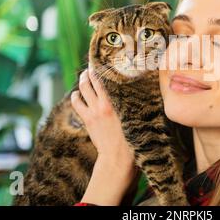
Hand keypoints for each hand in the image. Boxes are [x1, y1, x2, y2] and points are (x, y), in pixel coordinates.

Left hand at [71, 65, 136, 204]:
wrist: (118, 158)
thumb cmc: (132, 139)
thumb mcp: (137, 119)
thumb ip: (136, 104)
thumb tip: (144, 93)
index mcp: (117, 102)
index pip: (108, 79)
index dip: (104, 68)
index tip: (104, 61)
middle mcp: (104, 103)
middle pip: (92, 80)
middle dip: (90, 72)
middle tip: (91, 67)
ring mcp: (93, 111)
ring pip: (82, 89)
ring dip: (82, 81)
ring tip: (83, 77)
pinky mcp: (87, 119)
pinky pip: (76, 102)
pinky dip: (75, 96)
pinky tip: (76, 95)